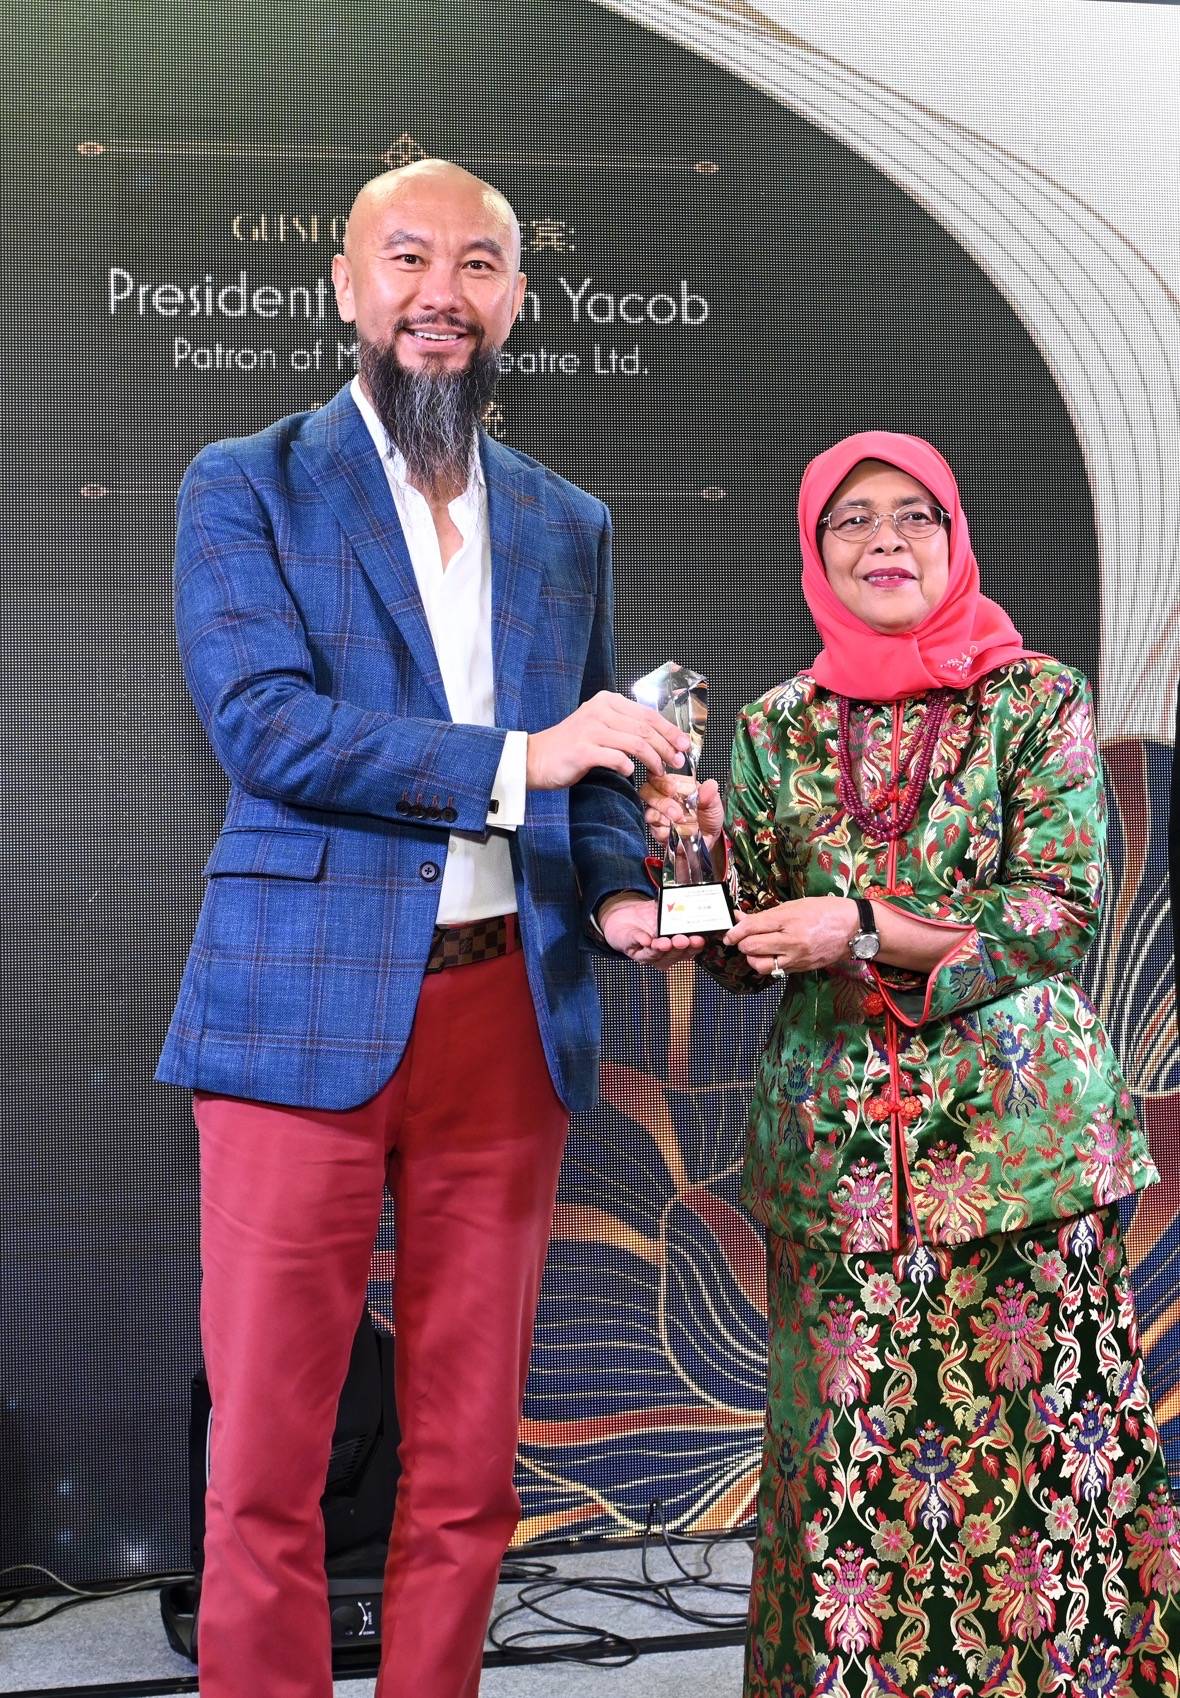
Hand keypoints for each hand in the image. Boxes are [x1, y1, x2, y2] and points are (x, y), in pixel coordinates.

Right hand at [526, 692, 689, 790]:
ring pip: (636, 743)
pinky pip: (616, 758)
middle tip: (678, 762)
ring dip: (653, 760)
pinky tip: (631, 774)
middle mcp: (600, 710)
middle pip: (645, 728)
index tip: (684, 745)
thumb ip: (625, 726)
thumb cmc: (571, 746)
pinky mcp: (582, 750)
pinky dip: (628, 767)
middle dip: (667, 747)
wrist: (535, 758)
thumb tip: (659, 736)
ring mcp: (590, 729)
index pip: (648, 714)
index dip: (670, 730)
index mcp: (607, 701)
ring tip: (660, 772)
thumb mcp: (600, 727)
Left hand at [597, 892, 704, 965]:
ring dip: (661, 949)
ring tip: (664, 942)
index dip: (696, 945)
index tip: (698, 939)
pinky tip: (645, 940)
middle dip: (680, 947)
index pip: (692, 948)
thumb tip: (681, 900)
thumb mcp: (663, 908)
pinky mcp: (636, 954)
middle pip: (676, 955)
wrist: (625, 919)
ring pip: (658, 956)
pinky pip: (639, 950)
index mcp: (681, 944)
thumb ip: (672, 907)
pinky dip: (643, 943)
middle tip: (682, 940)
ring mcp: (652, 956)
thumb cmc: (648, 915)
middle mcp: (668, 954)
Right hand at [640, 774, 723, 849]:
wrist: (709, 839)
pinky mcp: (658, 831)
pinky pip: (654, 830)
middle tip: (677, 811)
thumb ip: (711, 794)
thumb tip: (710, 785)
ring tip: (679, 820)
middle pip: (647, 792)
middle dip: (662, 801)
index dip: (662, 781)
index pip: (658, 776)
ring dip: (663, 817)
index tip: (673, 789)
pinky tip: (674, 831)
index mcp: (674, 785)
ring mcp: (659, 815)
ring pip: (649, 811)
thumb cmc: (708, 817)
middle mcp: (663, 798)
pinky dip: (664, 831)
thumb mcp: (714, 804)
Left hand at [724, 896, 858, 975]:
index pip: (752, 928)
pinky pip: (775, 971)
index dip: (735, 931)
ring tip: (755, 949)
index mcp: (789, 920)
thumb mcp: (794, 905)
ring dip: (752, 957)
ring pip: (760, 965)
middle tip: (741, 938)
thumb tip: (741, 918)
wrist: (854, 929)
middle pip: (751, 948)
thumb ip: (766, 914)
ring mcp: (796, 958)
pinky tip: (770, 955)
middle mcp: (791, 941)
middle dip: (741, 943)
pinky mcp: (801, 969)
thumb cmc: (825, 911)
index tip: (729, 932)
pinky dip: (767, 964)